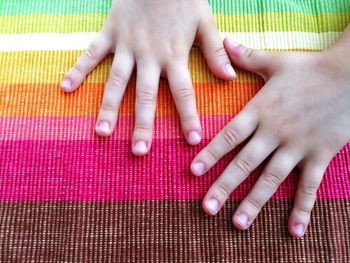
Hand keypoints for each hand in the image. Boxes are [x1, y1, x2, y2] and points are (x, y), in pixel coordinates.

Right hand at [61, 0, 235, 155]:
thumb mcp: (205, 21)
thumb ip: (215, 51)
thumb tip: (229, 78)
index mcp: (174, 55)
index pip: (183, 92)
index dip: (188, 117)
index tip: (192, 141)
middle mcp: (149, 56)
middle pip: (145, 95)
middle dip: (143, 124)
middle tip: (139, 150)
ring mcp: (126, 45)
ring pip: (116, 81)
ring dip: (109, 107)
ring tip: (102, 132)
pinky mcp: (109, 33)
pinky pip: (91, 53)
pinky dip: (78, 69)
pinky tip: (66, 88)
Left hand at [191, 32, 349, 236]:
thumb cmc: (311, 67)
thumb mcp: (276, 60)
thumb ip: (247, 57)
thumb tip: (226, 42)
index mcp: (260, 110)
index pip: (228, 136)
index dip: (210, 154)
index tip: (193, 171)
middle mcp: (274, 132)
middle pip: (244, 164)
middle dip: (223, 187)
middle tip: (207, 208)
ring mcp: (297, 146)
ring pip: (271, 179)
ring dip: (254, 203)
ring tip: (238, 223)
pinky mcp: (319, 154)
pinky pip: (309, 186)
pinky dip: (302, 208)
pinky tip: (295, 230)